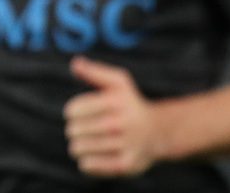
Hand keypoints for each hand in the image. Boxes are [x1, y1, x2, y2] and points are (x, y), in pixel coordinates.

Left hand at [64, 55, 162, 176]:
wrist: (158, 132)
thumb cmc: (130, 104)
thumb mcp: (117, 82)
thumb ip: (94, 71)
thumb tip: (75, 63)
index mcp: (116, 101)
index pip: (74, 110)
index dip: (71, 112)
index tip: (77, 113)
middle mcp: (122, 123)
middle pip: (75, 131)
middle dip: (74, 130)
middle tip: (81, 130)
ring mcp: (125, 145)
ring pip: (79, 148)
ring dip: (77, 147)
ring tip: (83, 143)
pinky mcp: (126, 165)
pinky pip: (89, 166)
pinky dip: (85, 162)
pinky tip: (90, 157)